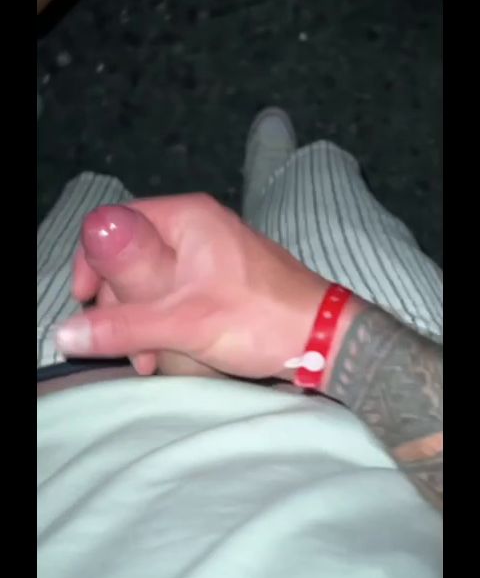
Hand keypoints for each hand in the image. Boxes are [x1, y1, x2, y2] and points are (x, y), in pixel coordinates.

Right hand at [57, 194, 327, 380]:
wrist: (324, 338)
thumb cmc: (259, 318)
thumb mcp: (183, 322)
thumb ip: (122, 325)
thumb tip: (64, 331)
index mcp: (187, 217)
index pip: (117, 225)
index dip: (94, 264)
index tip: (84, 303)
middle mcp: (196, 227)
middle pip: (132, 258)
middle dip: (121, 305)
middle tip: (125, 345)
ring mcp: (210, 254)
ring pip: (153, 282)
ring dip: (141, 321)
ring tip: (147, 360)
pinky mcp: (220, 280)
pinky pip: (175, 294)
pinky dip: (164, 322)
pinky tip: (164, 353)